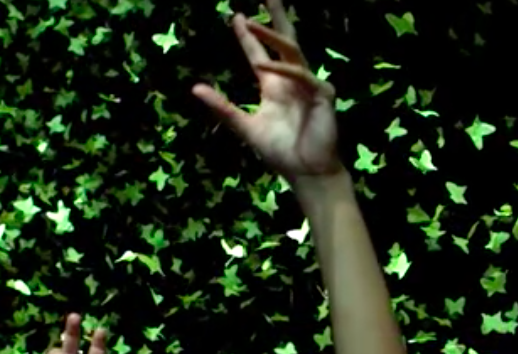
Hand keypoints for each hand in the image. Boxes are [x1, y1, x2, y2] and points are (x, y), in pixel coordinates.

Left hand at [192, 0, 341, 178]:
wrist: (306, 173)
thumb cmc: (281, 153)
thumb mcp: (245, 128)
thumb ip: (223, 108)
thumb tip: (195, 88)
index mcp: (274, 87)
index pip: (259, 54)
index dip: (248, 36)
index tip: (236, 16)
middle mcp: (291, 81)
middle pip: (283, 41)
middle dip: (275, 17)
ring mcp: (308, 86)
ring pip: (291, 51)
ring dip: (271, 35)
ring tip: (248, 21)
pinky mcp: (322, 95)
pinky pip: (301, 76)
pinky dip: (283, 70)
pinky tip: (263, 66)